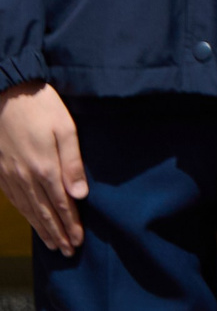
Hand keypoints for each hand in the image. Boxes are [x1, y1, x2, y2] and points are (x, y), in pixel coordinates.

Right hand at [0, 82, 84, 254]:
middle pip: (44, 212)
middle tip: (68, 251)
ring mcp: (10, 176)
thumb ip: (73, 162)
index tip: (78, 241)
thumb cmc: (41, 107)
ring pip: (27, 210)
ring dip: (41, 228)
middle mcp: (25, 177)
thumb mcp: (65, 128)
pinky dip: (24, 215)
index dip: (70, 224)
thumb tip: (80, 195)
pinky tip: (31, 221)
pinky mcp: (0, 172)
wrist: (6, 94)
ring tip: (53, 244)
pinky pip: (13, 200)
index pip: (61, 204)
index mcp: (45, 168)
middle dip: (57, 233)